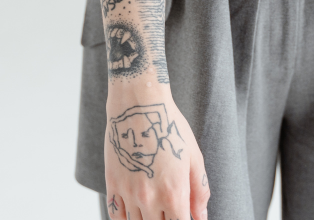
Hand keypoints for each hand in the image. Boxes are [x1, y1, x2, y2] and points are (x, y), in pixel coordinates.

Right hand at [104, 91, 209, 219]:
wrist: (139, 106)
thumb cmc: (169, 128)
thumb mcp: (193, 158)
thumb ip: (199, 192)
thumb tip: (201, 218)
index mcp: (174, 193)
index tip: (184, 217)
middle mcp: (149, 198)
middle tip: (170, 210)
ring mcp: (128, 193)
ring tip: (155, 209)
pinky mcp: (112, 185)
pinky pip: (115, 216)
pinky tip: (135, 214)